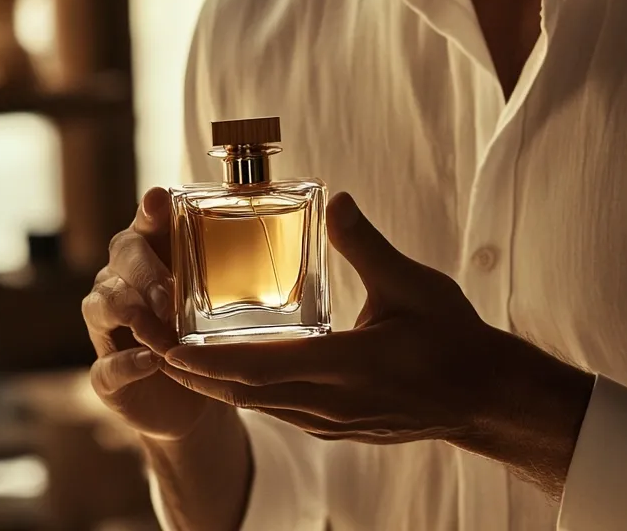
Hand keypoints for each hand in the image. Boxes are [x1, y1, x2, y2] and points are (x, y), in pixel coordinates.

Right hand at [82, 187, 228, 441]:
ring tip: (159, 318)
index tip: (162, 199)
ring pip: (100, 303)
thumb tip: (321, 224)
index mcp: (155, 254)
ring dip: (129, 308)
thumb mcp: (229, 297)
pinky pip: (105, 365)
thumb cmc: (210, 332)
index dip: (151, 209)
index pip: (147, 220)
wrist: (191, 401)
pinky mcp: (107, 375)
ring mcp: (110, 328)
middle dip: (145, 267)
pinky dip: (127, 362)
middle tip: (172, 287)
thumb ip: (250, 262)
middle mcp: (124, 281)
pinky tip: (152, 361)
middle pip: (121, 254)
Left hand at [161, 193, 593, 497]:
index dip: (200, 358)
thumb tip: (336, 202)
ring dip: (208, 377)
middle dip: (185, 364)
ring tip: (172, 345)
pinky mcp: (334, 424)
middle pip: (237, 391)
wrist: (482, 397)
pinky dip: (241, 386)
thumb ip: (366, 244)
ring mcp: (327, 420)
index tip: (159, 340)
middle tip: (144, 332)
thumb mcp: (412, 285)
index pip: (252, 369)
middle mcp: (323, 403)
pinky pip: (273, 407)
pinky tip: (230, 364)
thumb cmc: (452, 341)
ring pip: (251, 403)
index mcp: (340, 368)